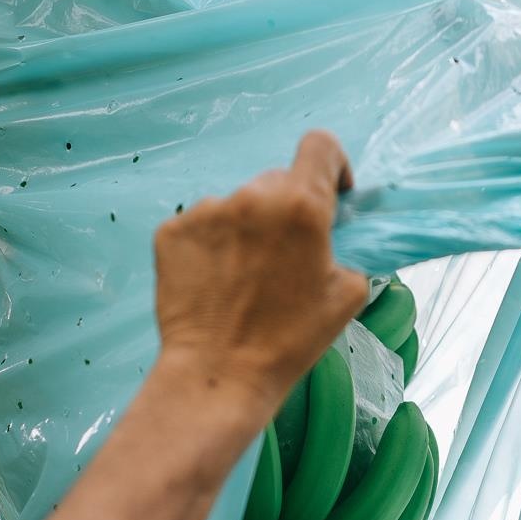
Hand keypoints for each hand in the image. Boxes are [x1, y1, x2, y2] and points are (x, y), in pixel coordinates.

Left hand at [153, 131, 369, 417]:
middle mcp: (251, 197)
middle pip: (276, 181)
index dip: (331, 166)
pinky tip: (215, 283)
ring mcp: (205, 212)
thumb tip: (337, 235)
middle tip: (284, 256)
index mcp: (301, 206)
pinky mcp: (171, 232)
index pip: (320, 146)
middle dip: (286, 210)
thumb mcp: (348, 295)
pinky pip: (201, 226)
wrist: (219, 373)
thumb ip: (348, 249)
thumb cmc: (290, 341)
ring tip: (244, 278)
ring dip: (246, 229)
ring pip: (237, 205)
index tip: (331, 195)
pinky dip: (211, 247)